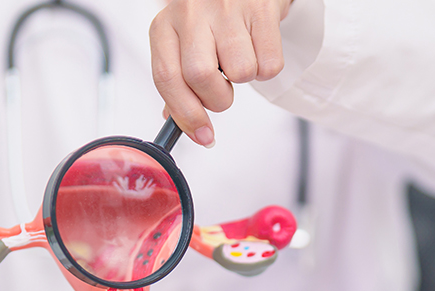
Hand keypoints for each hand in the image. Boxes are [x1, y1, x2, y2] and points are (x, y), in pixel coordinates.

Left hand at [150, 0, 292, 146]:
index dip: (185, 114)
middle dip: (217, 99)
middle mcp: (191, 14)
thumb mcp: (183, 42)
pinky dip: (267, 68)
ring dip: (244, 79)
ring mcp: (227, 9)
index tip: (203, 135)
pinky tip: (257, 49)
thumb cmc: (210, 16)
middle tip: (222, 91)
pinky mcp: (261, 9)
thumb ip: (178, 82)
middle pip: (200, 77)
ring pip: (240, 72)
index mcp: (165, 26)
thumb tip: (180, 123)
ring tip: (240, 59)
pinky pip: (269, 64)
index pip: (167, 78)